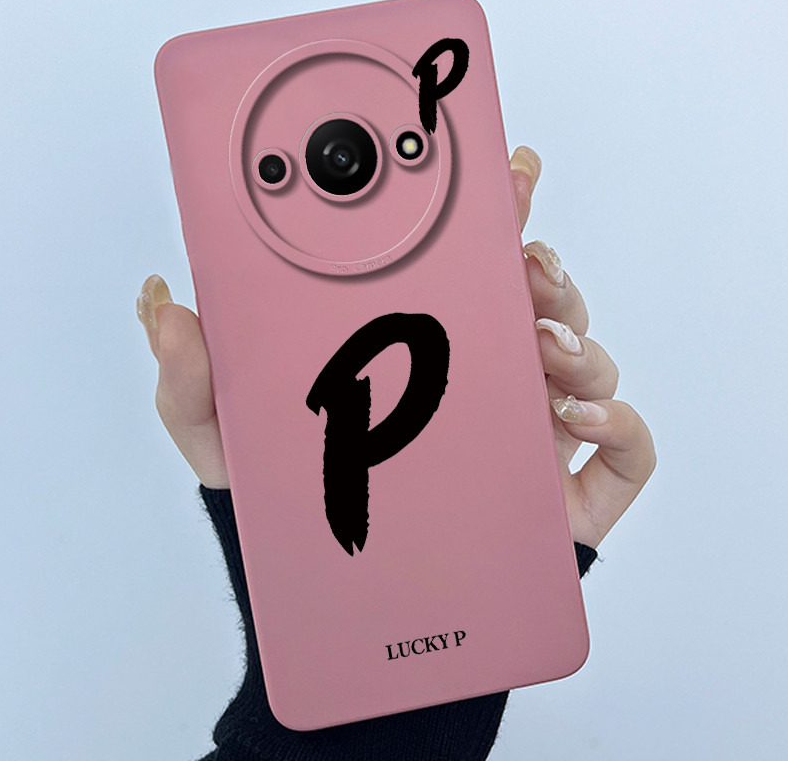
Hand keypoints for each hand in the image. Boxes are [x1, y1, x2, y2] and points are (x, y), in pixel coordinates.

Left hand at [138, 146, 654, 543]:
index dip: (494, 216)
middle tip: (526, 259)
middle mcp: (483, 382)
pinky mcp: (564, 497)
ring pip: (586, 362)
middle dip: (544, 267)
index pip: (465, 269)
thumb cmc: (294, 516)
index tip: (506, 173)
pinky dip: (619, 422)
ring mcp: (529, 436)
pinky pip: (623, 450)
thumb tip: (164, 304)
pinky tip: (574, 418)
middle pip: (536, 302)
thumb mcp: (229, 440)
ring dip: (578, 338)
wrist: (343, 614)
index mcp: (422, 352)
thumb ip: (196, 375)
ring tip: (544, 345)